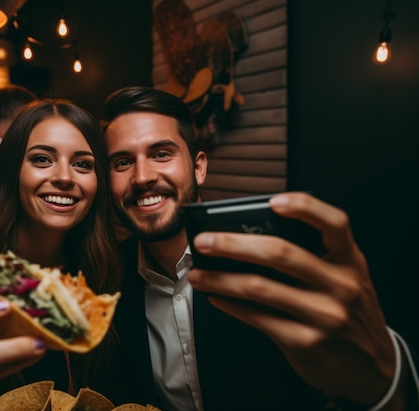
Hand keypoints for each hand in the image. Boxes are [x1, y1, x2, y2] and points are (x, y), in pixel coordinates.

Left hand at [187, 192, 396, 406]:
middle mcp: (341, 285)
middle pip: (280, 253)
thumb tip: (248, 236)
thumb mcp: (344, 278)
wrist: (372, 367)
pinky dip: (230, 304)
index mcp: (350, 261)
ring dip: (220, 278)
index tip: (272, 202)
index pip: (334, 223)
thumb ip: (314, 256)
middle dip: (233, 244)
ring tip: (198, 273)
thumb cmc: (348, 312)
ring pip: (260, 287)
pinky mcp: (305, 342)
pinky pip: (257, 317)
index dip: (304, 207)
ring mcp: (324, 315)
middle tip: (204, 241)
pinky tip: (216, 296)